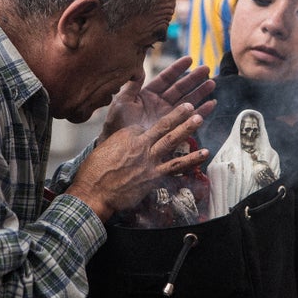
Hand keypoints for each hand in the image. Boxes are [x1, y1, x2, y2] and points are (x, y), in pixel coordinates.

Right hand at [66, 103, 208, 220]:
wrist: (94, 192)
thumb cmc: (94, 171)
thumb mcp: (104, 146)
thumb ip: (119, 140)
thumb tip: (126, 140)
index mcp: (127, 135)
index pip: (144, 124)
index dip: (153, 123)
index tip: (159, 121)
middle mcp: (140, 144)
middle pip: (162, 125)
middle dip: (178, 114)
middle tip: (190, 105)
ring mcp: (148, 160)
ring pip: (172, 140)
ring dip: (187, 129)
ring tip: (200, 118)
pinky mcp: (154, 176)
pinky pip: (176, 166)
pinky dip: (192, 159)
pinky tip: (204, 153)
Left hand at [98, 56, 215, 143]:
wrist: (119, 147)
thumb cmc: (117, 124)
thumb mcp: (122, 102)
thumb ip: (132, 85)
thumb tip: (139, 68)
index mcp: (148, 94)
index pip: (165, 78)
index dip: (177, 69)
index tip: (190, 59)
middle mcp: (160, 103)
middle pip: (180, 88)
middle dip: (193, 78)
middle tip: (207, 69)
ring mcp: (168, 115)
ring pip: (188, 100)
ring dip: (200, 92)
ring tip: (212, 83)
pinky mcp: (174, 128)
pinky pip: (191, 118)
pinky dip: (202, 111)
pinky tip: (212, 104)